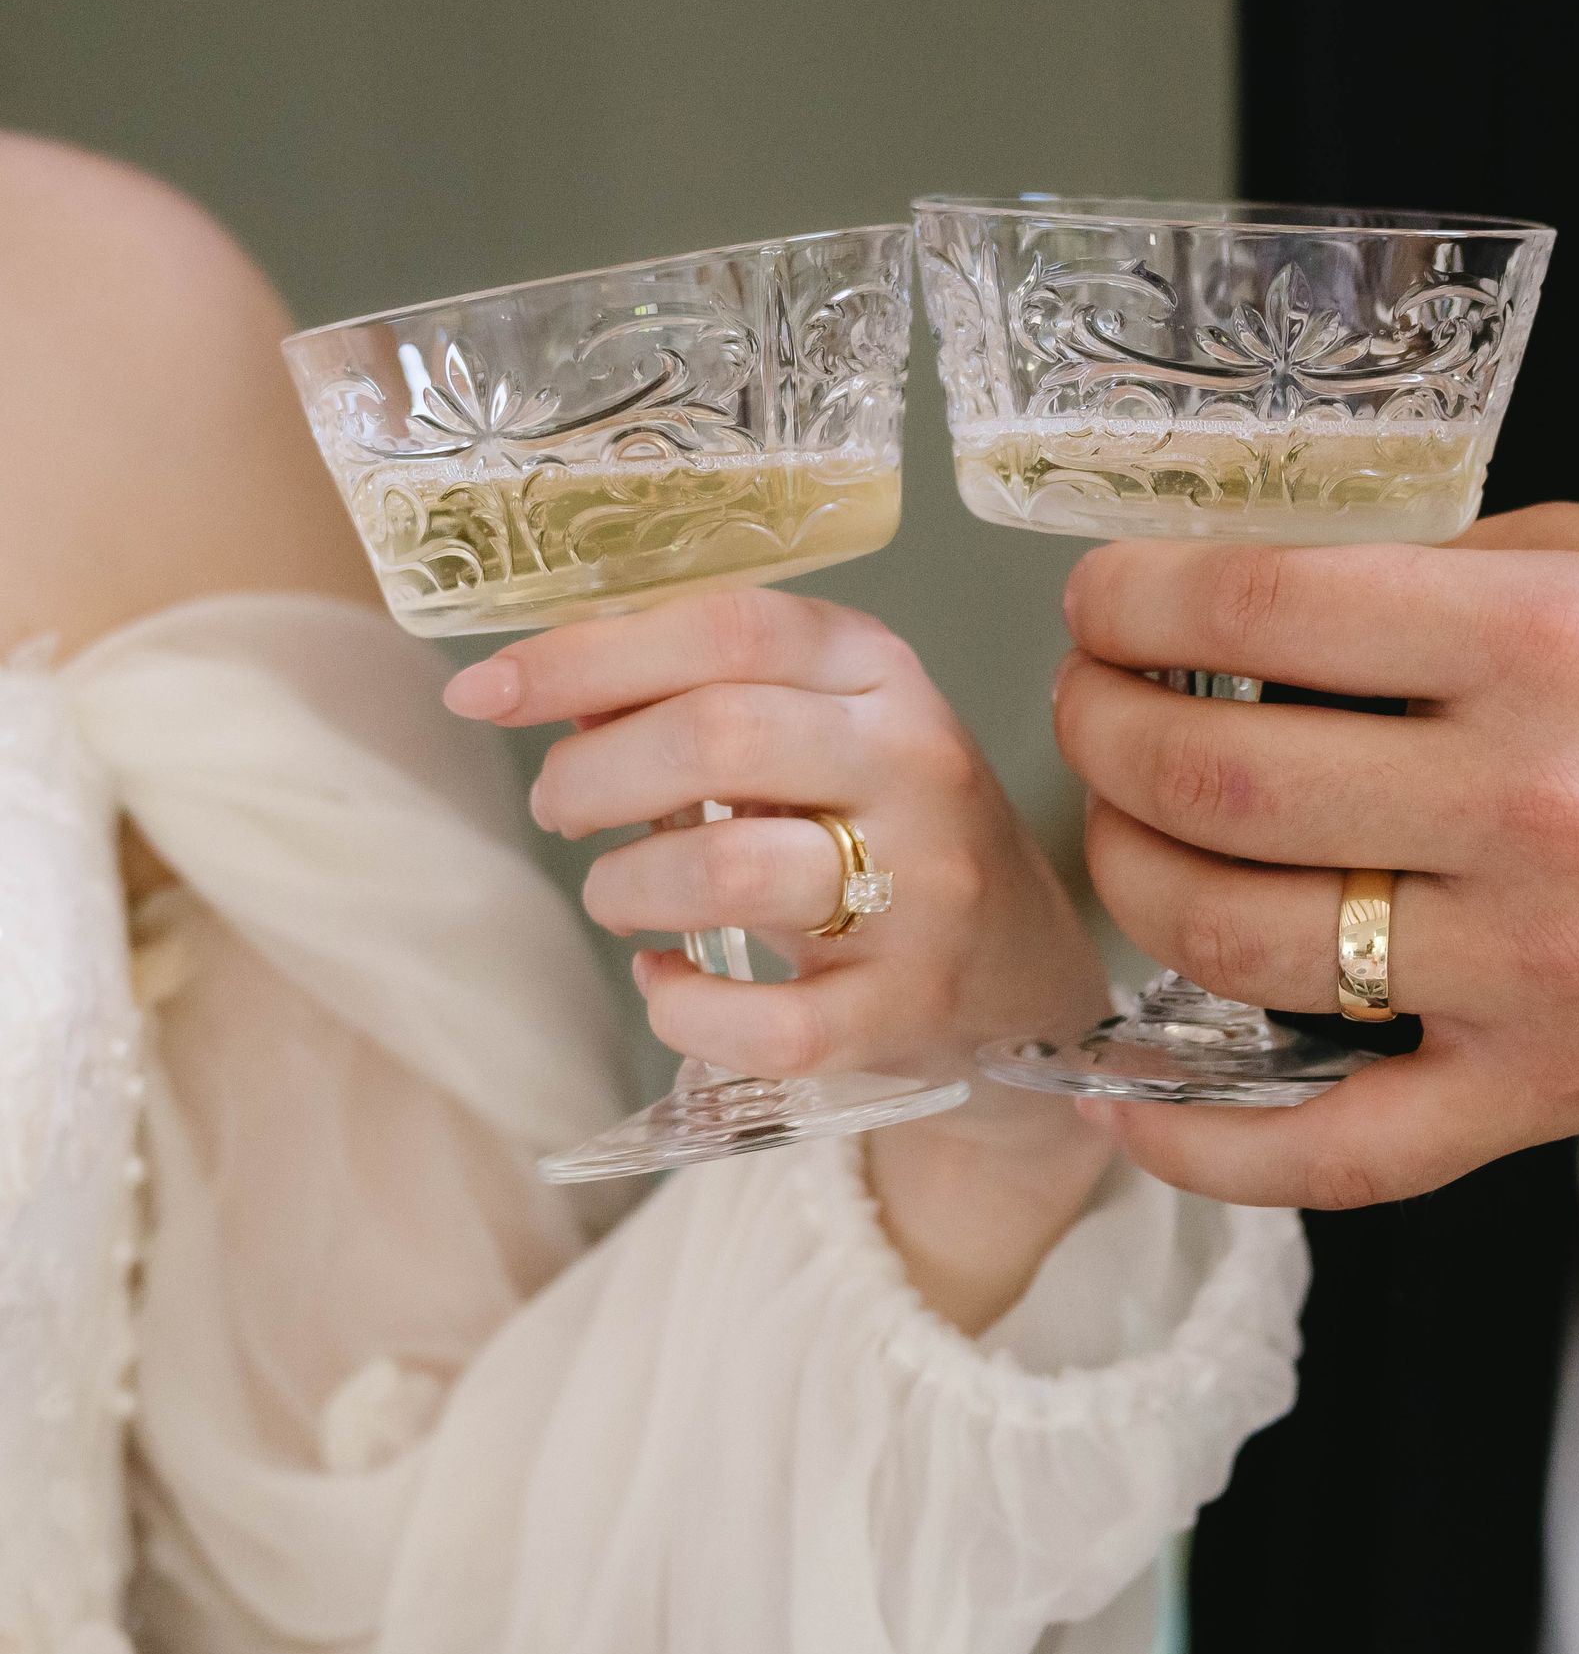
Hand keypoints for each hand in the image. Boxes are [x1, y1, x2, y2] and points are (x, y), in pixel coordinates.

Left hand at [444, 587, 1112, 1326]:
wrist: (1021, 974)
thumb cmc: (886, 833)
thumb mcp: (824, 730)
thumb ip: (705, 697)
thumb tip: (542, 688)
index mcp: (882, 674)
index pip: (726, 629)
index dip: (585, 655)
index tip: (483, 691)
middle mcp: (916, 768)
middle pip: (717, 737)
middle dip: (592, 775)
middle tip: (557, 808)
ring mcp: (925, 896)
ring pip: (729, 872)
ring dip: (627, 886)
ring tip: (617, 893)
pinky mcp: (908, 1011)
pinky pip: (765, 1024)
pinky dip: (681, 1010)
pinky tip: (665, 985)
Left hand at [1053, 504, 1578, 1208]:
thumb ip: (1453, 578)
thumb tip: (1270, 607)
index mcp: (1551, 641)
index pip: (1259, 609)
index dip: (1132, 602)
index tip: (1102, 606)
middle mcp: (1531, 805)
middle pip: (1219, 782)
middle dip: (1103, 734)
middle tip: (1089, 710)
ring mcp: (1533, 969)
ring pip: (1240, 944)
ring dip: (1130, 883)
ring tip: (1122, 839)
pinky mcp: (1546, 1092)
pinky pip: (1340, 1154)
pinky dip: (1210, 1149)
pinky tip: (1124, 1109)